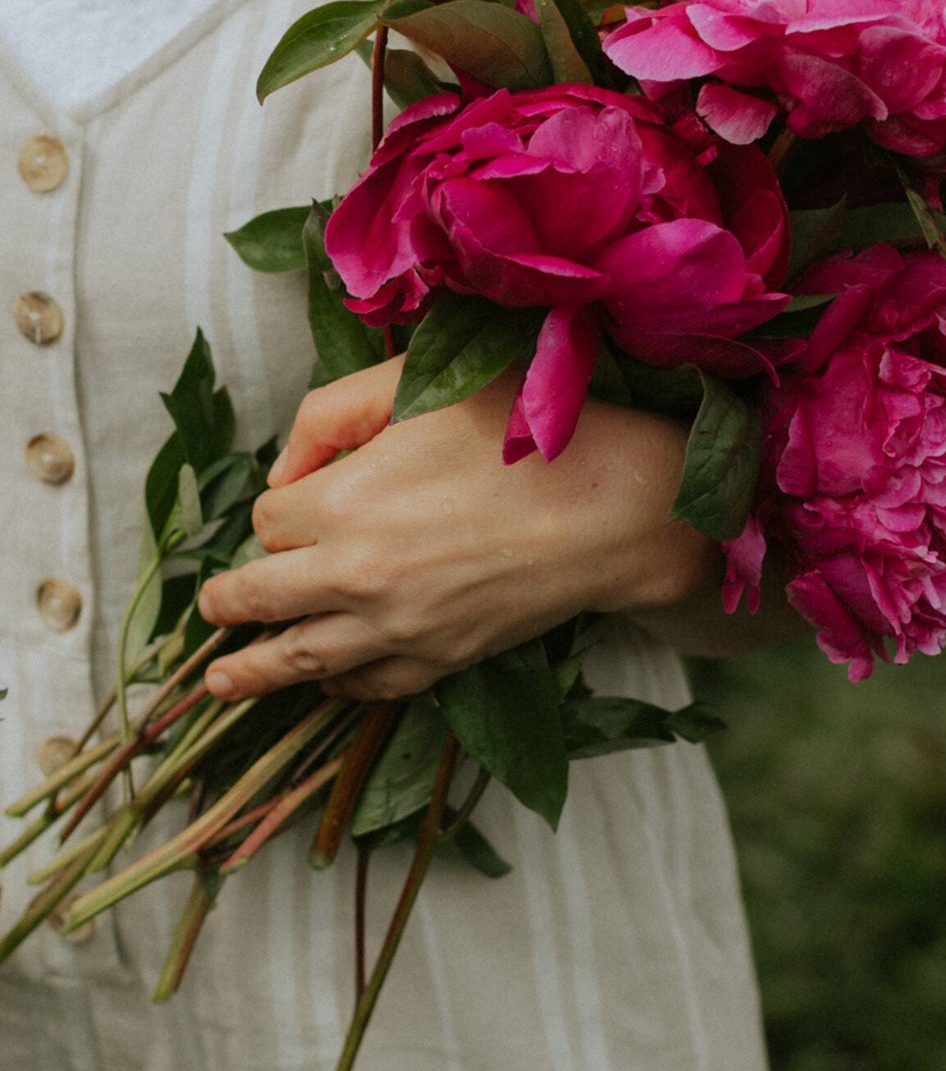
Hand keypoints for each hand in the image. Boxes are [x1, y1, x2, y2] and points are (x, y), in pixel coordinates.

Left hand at [197, 357, 715, 701]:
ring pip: (299, 659)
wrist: (609, 511)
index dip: (279, 506)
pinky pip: (368, 686)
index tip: (301, 497)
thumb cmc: (519, 435)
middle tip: (211, 607)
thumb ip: (331, 412)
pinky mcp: (439, 660)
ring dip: (252, 671)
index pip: (267, 520)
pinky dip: (338, 686)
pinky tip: (325, 684)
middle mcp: (355, 574)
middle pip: (258, 597)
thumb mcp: (416, 384)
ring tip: (220, 684)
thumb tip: (285, 470)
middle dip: (228, 600)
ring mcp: (396, 627)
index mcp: (341, 501)